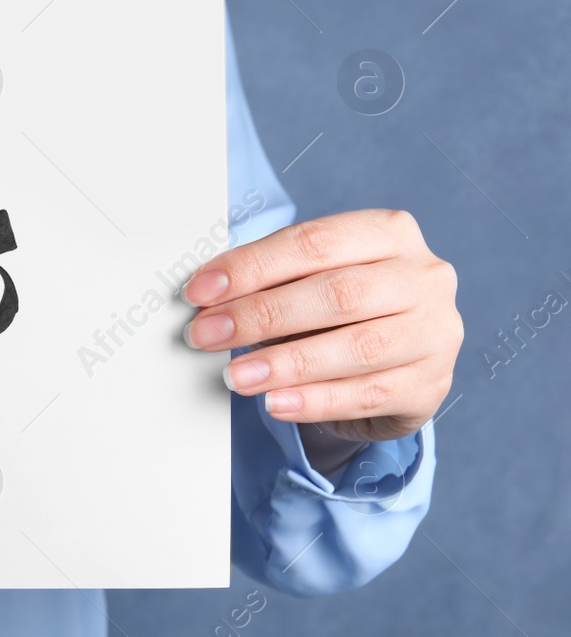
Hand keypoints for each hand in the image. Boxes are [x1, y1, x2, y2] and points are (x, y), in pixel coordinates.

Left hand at [182, 209, 461, 444]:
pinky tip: (276, 403)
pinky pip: (369, 395)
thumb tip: (206, 295)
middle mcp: (422, 277)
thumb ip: (270, 278)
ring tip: (237, 376)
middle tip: (207, 335)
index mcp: (390, 233)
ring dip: (286, 364)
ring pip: (357, 347)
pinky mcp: (432, 385)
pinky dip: (316, 401)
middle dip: (262, 315)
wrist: (396, 362)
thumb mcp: (312, 279)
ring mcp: (435, 332)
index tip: (201, 291)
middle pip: (337, 293)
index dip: (252, 266)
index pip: (314, 242)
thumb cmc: (343, 309)